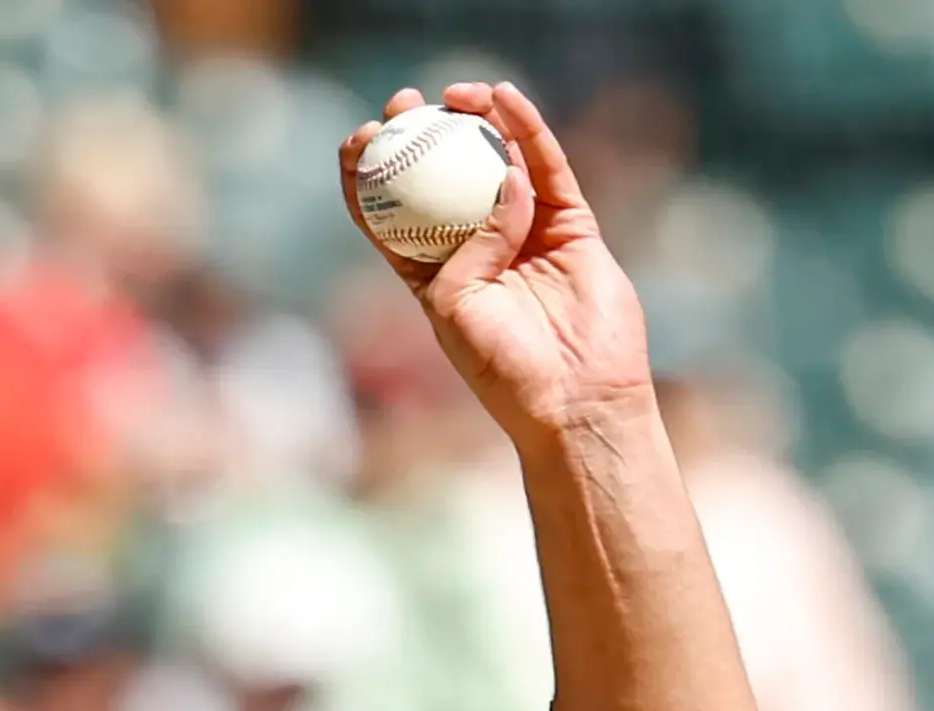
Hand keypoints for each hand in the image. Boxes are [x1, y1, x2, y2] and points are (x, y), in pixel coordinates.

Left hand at [342, 82, 653, 444]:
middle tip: (406, 102)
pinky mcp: (571, 226)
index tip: (359, 139)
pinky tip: (508, 102)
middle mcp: (477, 247)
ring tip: (459, 91)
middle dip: (422, 133)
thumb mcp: (455, 308)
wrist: (574, 396)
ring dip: (478, 121)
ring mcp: (526, 232)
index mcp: (433, 273)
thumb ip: (464, 248)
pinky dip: (529, 132)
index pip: (391, 213)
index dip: (371, 173)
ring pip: (499, 161)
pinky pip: (549, 169)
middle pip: (444, 175)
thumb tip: (498, 187)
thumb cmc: (502, 366)